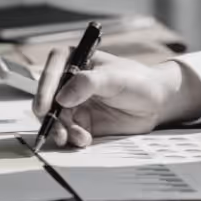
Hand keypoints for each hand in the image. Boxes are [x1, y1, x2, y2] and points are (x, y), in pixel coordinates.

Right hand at [31, 48, 200, 147]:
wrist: (156, 103)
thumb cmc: (138, 81)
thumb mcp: (114, 78)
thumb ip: (87, 83)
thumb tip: (62, 97)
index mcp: (74, 61)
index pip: (52, 70)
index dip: (44, 89)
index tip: (44, 107)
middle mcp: (69, 82)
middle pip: (48, 99)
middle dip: (51, 117)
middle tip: (58, 131)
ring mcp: (74, 103)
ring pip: (56, 119)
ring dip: (63, 131)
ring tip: (80, 138)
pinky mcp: (81, 122)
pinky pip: (68, 132)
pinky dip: (73, 138)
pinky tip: (85, 139)